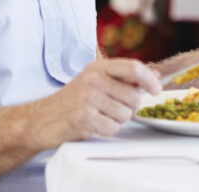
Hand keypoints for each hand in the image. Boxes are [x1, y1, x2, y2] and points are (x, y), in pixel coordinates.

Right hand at [26, 58, 159, 149]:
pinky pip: (113, 128)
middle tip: (115, 109)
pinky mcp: (83, 118)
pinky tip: (94, 125)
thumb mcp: (96, 81)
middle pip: (134, 96)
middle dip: (131, 108)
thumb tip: (156, 75)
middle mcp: (93, 79)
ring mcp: (87, 99)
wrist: (42, 119)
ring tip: (101, 116)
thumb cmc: (73, 100)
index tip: (157, 90)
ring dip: (118, 120)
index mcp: (98, 67)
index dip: (149, 79)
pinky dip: (107, 130)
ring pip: (125, 114)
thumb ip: (124, 77)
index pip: (133, 67)